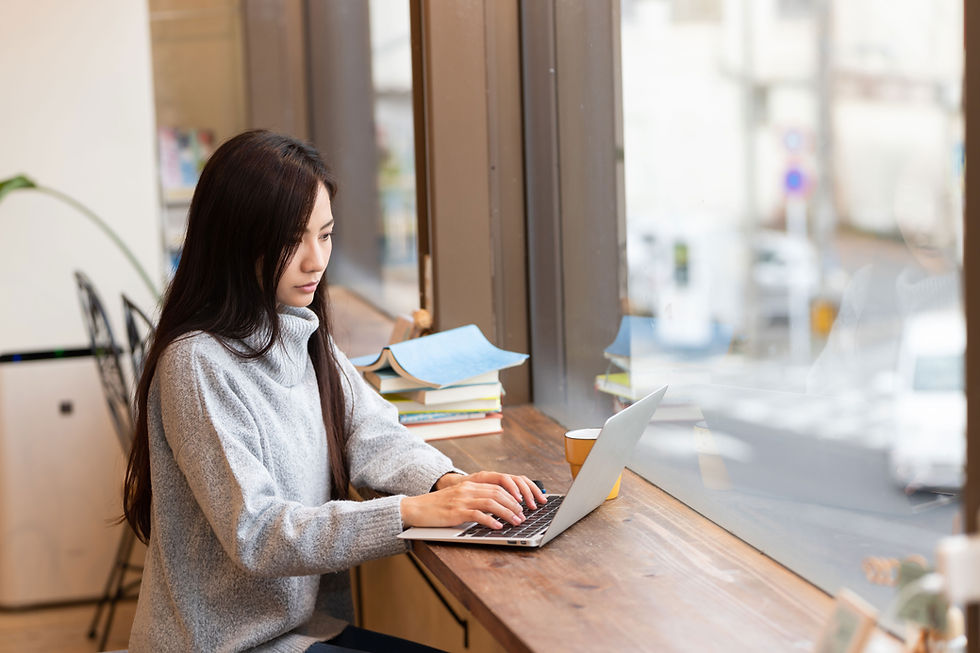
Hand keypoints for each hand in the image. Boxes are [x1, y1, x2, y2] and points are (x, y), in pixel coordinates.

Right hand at [401, 471, 546, 530]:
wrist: (415, 508)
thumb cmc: (437, 507)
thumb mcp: (457, 499)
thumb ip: (474, 500)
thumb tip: (495, 511)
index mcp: (469, 485)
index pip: (498, 485)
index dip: (513, 494)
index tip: (523, 504)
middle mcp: (467, 489)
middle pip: (498, 493)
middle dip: (514, 504)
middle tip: (523, 515)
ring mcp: (462, 500)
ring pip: (491, 502)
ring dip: (507, 512)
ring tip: (516, 521)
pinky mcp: (456, 512)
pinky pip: (478, 515)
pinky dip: (490, 521)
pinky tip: (498, 527)